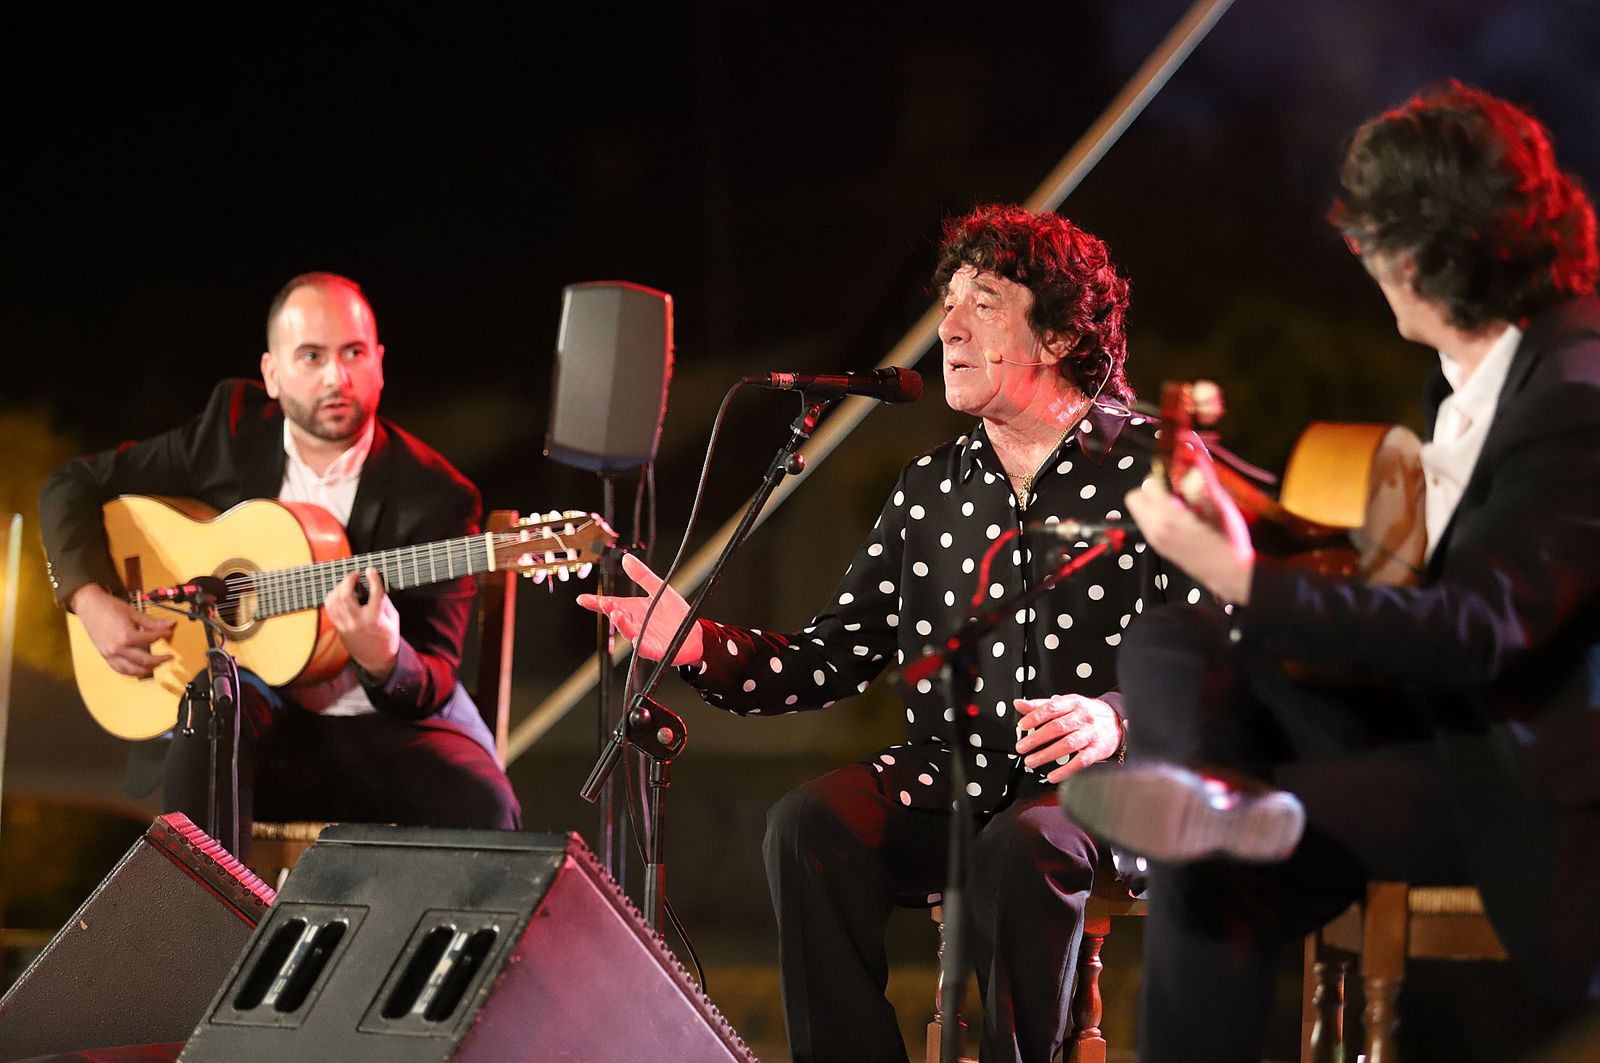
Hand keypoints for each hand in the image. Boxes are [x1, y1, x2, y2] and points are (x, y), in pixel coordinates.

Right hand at [72, 583, 176, 677]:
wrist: (89, 606)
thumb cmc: (109, 608)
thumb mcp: (134, 613)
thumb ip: (153, 622)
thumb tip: (170, 624)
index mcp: (126, 636)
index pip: (151, 639)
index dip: (163, 635)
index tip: (170, 632)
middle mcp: (118, 649)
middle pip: (144, 661)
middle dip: (160, 660)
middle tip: (169, 657)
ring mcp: (110, 654)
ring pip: (132, 670)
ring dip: (147, 670)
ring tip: (157, 664)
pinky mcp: (105, 656)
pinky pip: (120, 670)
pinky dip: (131, 672)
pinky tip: (139, 669)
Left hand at [325, 567, 400, 680]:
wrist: (376, 660)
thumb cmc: (387, 639)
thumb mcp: (393, 619)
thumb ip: (384, 602)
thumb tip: (375, 585)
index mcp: (375, 619)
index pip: (374, 593)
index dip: (373, 578)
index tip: (371, 570)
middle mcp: (358, 622)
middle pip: (346, 595)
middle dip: (349, 580)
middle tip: (355, 574)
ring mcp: (346, 626)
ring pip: (334, 600)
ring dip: (339, 587)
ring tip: (347, 583)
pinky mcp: (339, 628)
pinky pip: (330, 608)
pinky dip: (332, 597)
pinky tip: (339, 593)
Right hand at [575, 553, 704, 665]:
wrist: (694, 633)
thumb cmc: (675, 614)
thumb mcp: (659, 589)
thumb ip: (642, 575)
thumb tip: (626, 558)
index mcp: (632, 610)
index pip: (610, 604)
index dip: (595, 602)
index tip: (582, 599)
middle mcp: (634, 624)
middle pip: (617, 617)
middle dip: (610, 609)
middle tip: (605, 602)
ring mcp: (643, 638)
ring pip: (628, 632)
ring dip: (622, 624)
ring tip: (616, 614)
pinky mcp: (655, 649)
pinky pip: (645, 648)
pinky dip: (639, 644)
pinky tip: (636, 638)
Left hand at [1014, 694, 1122, 782]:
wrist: (1116, 721)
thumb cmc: (1085, 713)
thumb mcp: (1065, 703)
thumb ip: (1041, 705)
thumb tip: (1019, 704)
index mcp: (1073, 703)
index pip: (1052, 708)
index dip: (1035, 717)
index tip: (1022, 726)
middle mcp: (1082, 718)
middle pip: (1057, 728)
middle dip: (1037, 738)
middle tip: (1021, 747)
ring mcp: (1090, 735)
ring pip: (1067, 745)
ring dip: (1047, 754)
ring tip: (1031, 761)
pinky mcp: (1097, 751)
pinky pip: (1080, 762)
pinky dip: (1066, 770)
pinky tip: (1052, 776)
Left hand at [1125, 429, 1255, 603]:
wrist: (1232, 576)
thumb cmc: (1229, 542)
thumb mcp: (1219, 503)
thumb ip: (1203, 475)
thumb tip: (1192, 450)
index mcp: (1167, 517)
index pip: (1148, 483)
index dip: (1163, 473)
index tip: (1179, 471)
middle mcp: (1155, 530)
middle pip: (1136, 496)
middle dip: (1154, 487)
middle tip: (1178, 486)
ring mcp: (1155, 540)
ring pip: (1141, 509)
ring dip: (1157, 500)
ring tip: (1183, 502)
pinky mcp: (1160, 547)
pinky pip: (1150, 522)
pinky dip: (1161, 513)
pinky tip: (1184, 516)